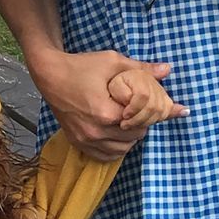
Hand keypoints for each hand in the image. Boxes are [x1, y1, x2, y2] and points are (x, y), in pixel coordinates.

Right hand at [37, 49, 185, 158]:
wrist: (49, 74)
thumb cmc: (81, 66)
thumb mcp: (113, 62)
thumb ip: (141, 69)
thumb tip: (168, 70)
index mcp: (106, 113)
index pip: (143, 123)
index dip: (154, 114)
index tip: (169, 109)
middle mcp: (96, 132)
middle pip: (135, 137)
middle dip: (142, 123)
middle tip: (140, 110)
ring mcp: (86, 140)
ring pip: (122, 149)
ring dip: (130, 137)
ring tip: (128, 120)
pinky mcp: (78, 143)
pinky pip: (106, 156)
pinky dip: (116, 147)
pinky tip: (117, 132)